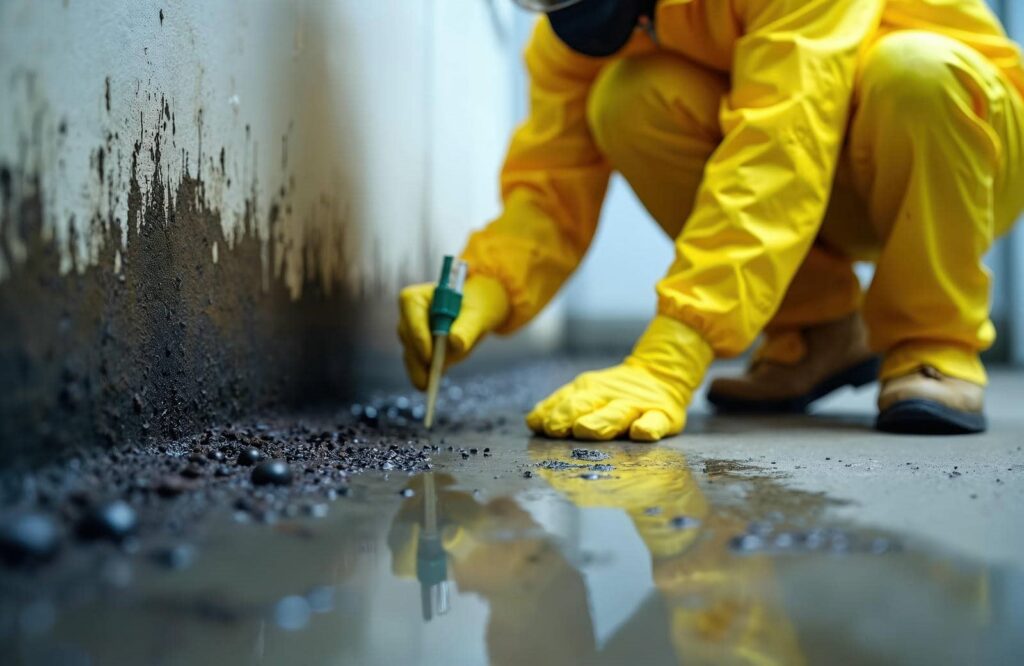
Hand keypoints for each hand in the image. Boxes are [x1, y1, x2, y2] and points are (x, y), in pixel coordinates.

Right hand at [397, 274, 509, 389]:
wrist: (476, 314)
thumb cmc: (475, 308)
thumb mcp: (477, 315)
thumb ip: (467, 327)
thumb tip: (455, 342)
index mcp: (419, 296)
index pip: (411, 309)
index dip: (418, 332)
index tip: (428, 355)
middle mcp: (410, 315)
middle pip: (408, 334)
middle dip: (417, 357)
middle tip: (426, 378)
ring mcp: (412, 333)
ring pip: (410, 352)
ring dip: (417, 369)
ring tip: (426, 386)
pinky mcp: (418, 350)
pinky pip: (417, 363)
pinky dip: (423, 374)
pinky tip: (429, 387)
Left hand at [526, 316, 712, 441]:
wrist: (662, 374)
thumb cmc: (616, 394)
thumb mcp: (587, 393)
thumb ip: (560, 407)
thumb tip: (533, 422)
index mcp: (588, 391)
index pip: (566, 401)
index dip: (551, 413)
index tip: (539, 426)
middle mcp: (609, 397)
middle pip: (587, 405)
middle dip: (569, 415)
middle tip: (555, 429)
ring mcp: (635, 406)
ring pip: (617, 413)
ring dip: (600, 421)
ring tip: (585, 429)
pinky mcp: (662, 415)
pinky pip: (656, 422)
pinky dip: (649, 427)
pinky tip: (640, 433)